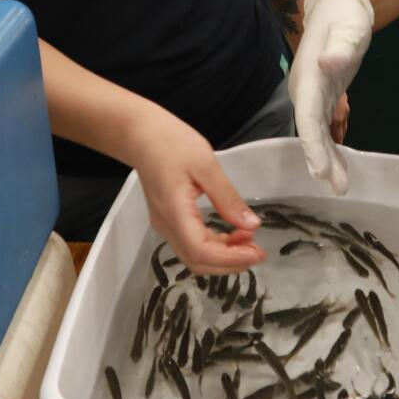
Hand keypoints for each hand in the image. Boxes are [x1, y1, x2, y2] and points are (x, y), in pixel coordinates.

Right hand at [128, 108, 265, 275]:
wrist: (140, 135)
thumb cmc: (171, 143)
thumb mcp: (206, 165)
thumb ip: (227, 198)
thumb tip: (251, 226)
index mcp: (175, 213)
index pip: (201, 252)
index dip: (231, 259)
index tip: (257, 252)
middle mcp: (167, 226)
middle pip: (197, 262)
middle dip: (230, 264)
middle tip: (258, 252)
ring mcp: (165, 225)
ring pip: (194, 256)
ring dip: (223, 256)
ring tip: (249, 240)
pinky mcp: (169, 220)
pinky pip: (192, 244)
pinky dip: (214, 245)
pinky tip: (232, 233)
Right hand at [290, 0, 374, 193]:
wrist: (339, 7)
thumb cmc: (343, 17)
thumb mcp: (347, 29)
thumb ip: (339, 47)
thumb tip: (328, 63)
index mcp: (308, 78)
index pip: (307, 116)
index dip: (312, 144)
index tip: (319, 168)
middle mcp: (305, 91)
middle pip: (310, 131)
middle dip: (321, 160)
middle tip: (335, 186)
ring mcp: (312, 95)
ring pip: (317, 133)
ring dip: (327, 159)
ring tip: (340, 186)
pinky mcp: (323, 97)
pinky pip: (324, 127)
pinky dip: (332, 147)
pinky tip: (340, 168)